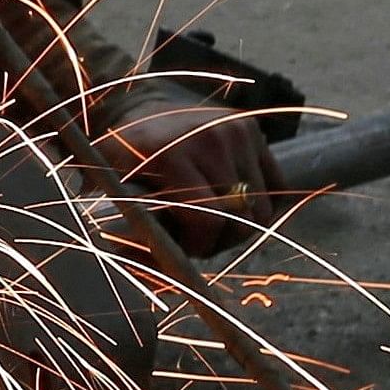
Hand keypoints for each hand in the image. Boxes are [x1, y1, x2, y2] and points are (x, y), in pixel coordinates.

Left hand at [98, 77, 281, 255]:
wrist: (139, 109)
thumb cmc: (123, 160)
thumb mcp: (113, 193)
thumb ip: (129, 237)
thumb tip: (164, 279)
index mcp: (169, 154)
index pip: (208, 219)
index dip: (200, 245)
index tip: (186, 248)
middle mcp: (207, 138)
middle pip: (242, 219)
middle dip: (221, 240)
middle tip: (198, 237)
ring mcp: (234, 131)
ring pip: (263, 208)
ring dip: (241, 224)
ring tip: (212, 218)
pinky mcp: (251, 129)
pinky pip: (276, 187)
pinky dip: (259, 203)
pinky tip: (230, 199)